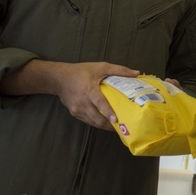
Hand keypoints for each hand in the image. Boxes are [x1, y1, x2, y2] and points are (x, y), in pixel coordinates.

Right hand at [0, 60, 140, 130]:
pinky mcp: (74, 113)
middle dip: (109, 125)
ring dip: (104, 126)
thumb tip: (136, 73)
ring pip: (92, 122)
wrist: (59, 78)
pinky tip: (106, 123)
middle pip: (96, 118)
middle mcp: (82, 102)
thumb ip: (118, 70)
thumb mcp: (100, 67)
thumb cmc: (81, 71)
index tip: (116, 120)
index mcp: (89, 90)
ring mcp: (77, 109)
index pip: (100, 103)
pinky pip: (87, 121)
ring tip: (117, 127)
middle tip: (123, 127)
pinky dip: (96, 123)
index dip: (108, 112)